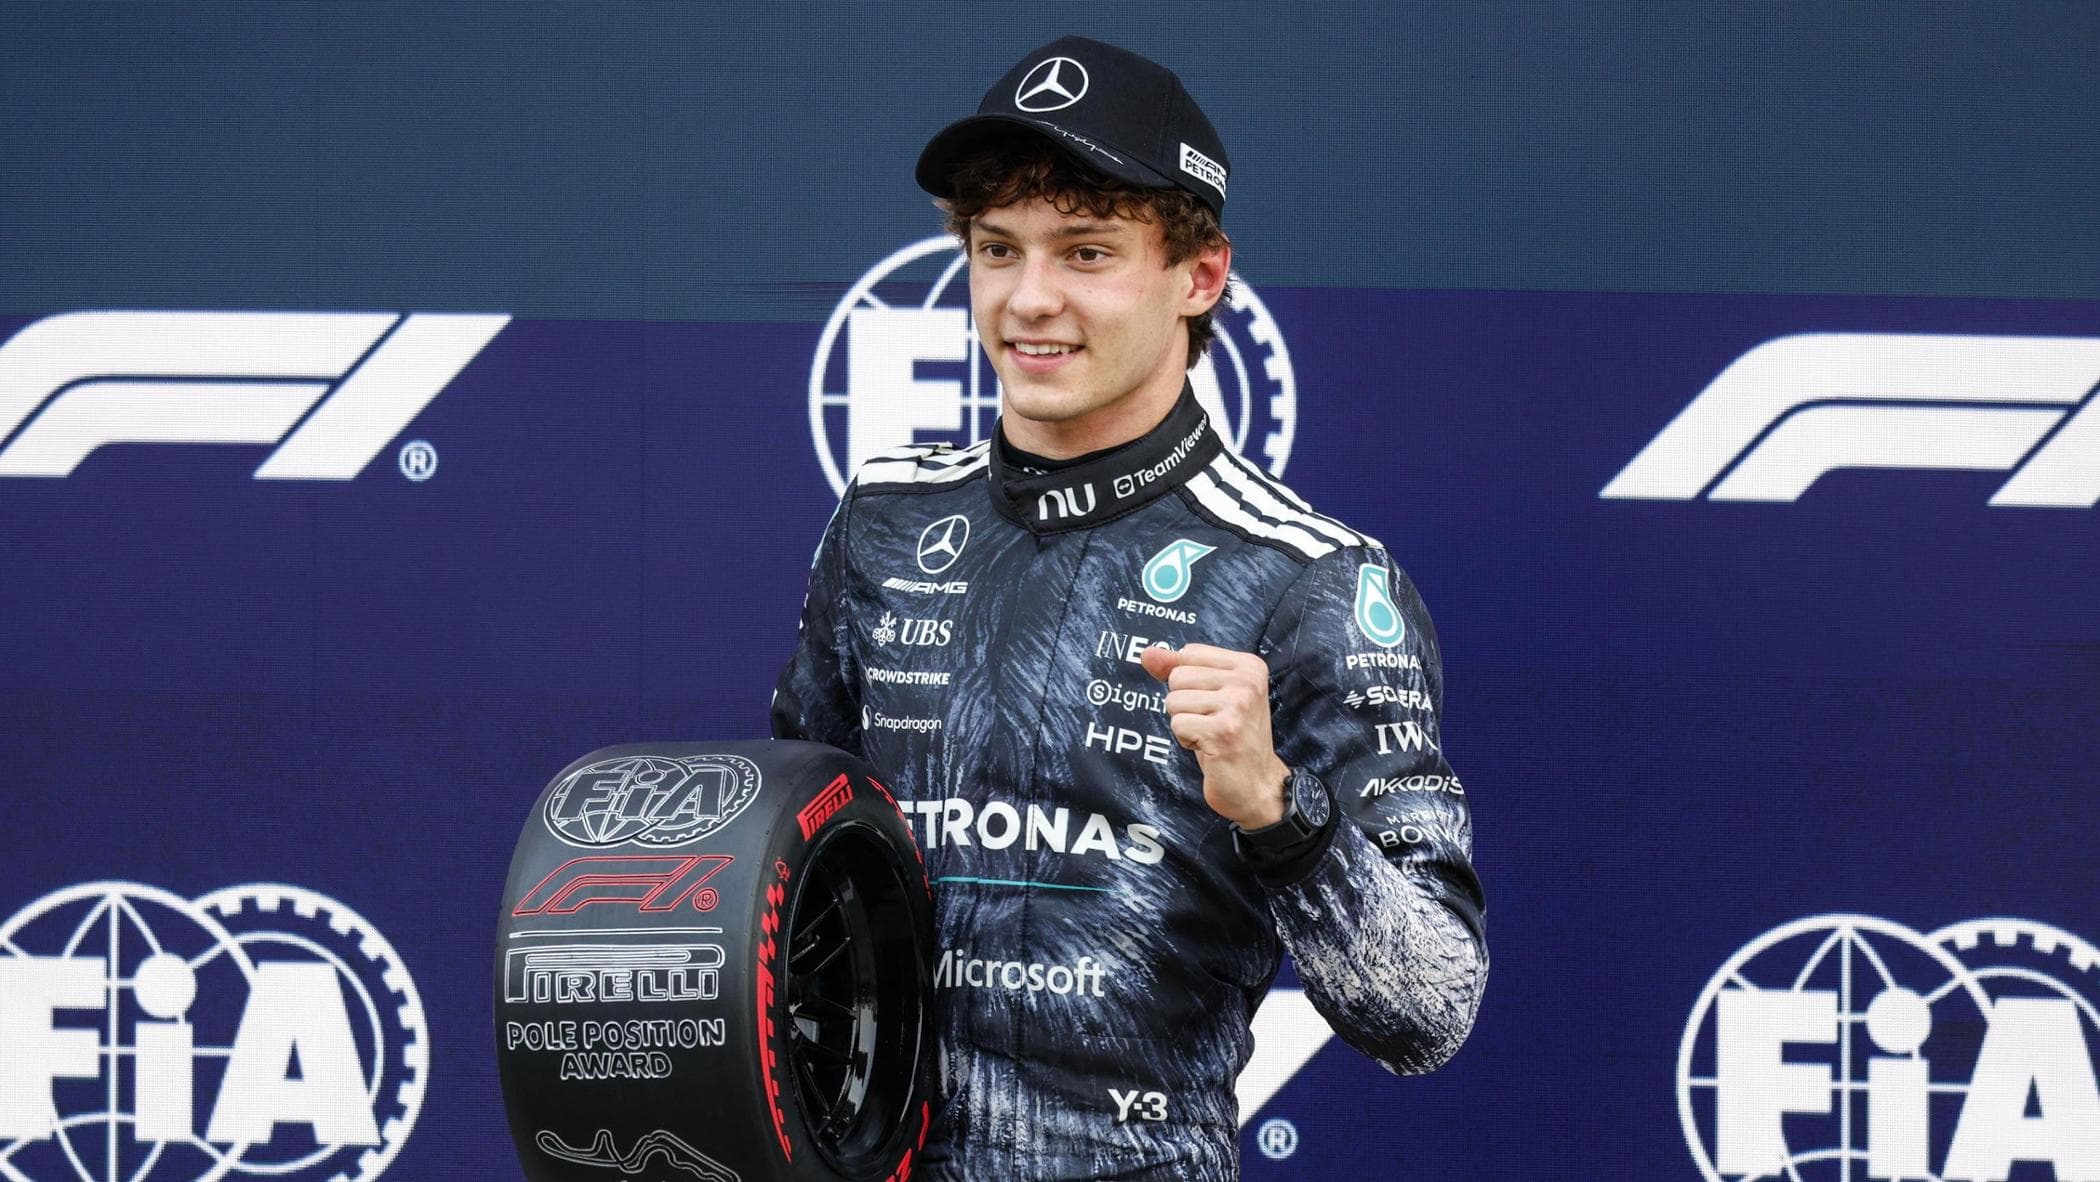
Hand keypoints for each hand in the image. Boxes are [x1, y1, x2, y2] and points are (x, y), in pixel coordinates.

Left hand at [1139, 643, 1290, 828]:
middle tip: (1212, 723)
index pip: (1188, 653)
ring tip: (1210, 735)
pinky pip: (1177, 724)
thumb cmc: (1230, 738)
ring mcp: (1237, 706)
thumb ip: (1178, 669)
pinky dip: (1186, 740)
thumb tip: (1146, 653)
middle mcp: (1247, 681)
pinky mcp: (1223, 731)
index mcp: (1249, 666)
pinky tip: (1209, 748)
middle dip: (1184, 704)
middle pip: (1178, 677)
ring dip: (1185, 723)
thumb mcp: (1209, 696)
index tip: (1215, 703)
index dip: (1189, 683)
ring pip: (1174, 701)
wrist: (1257, 784)